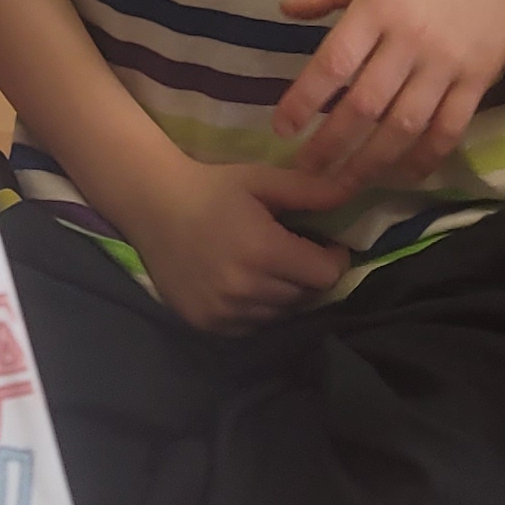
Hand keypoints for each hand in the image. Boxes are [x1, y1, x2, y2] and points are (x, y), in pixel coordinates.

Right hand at [123, 153, 363, 335]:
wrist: (152, 206)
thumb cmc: (212, 188)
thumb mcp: (261, 180)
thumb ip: (309, 191)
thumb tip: (352, 193)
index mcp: (264, 251)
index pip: (326, 275)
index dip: (332, 258)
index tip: (323, 243)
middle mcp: (247, 288)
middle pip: (306, 295)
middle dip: (308, 274)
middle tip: (292, 251)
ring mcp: (225, 311)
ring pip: (281, 312)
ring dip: (284, 293)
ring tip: (267, 266)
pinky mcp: (208, 324)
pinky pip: (253, 324)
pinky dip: (257, 307)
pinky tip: (243, 281)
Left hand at [271, 0, 504, 188]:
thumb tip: (286, 10)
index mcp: (379, 6)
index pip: (334, 63)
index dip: (305, 100)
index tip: (281, 127)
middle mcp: (410, 40)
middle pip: (365, 105)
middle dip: (331, 144)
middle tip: (305, 171)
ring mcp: (447, 64)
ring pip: (404, 126)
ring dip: (371, 161)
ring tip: (343, 184)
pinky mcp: (478, 81)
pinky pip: (448, 129)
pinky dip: (425, 157)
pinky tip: (402, 175)